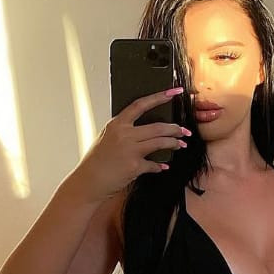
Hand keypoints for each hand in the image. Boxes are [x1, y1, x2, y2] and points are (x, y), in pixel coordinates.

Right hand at [74, 87, 189, 198]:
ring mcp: (130, 150)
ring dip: (174, 143)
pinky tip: (163, 166)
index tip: (174, 93)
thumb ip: (123, 132)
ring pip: (160, 142)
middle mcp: (124, 134)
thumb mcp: (106, 138)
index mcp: (117, 124)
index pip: (141, 104)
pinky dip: (160, 166)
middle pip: (158, 126)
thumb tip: (142, 131)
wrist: (89, 181)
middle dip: (175, 128)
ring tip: (181, 145)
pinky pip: (154, 165)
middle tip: (184, 131)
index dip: (160, 97)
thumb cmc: (96, 161)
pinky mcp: (135, 166)